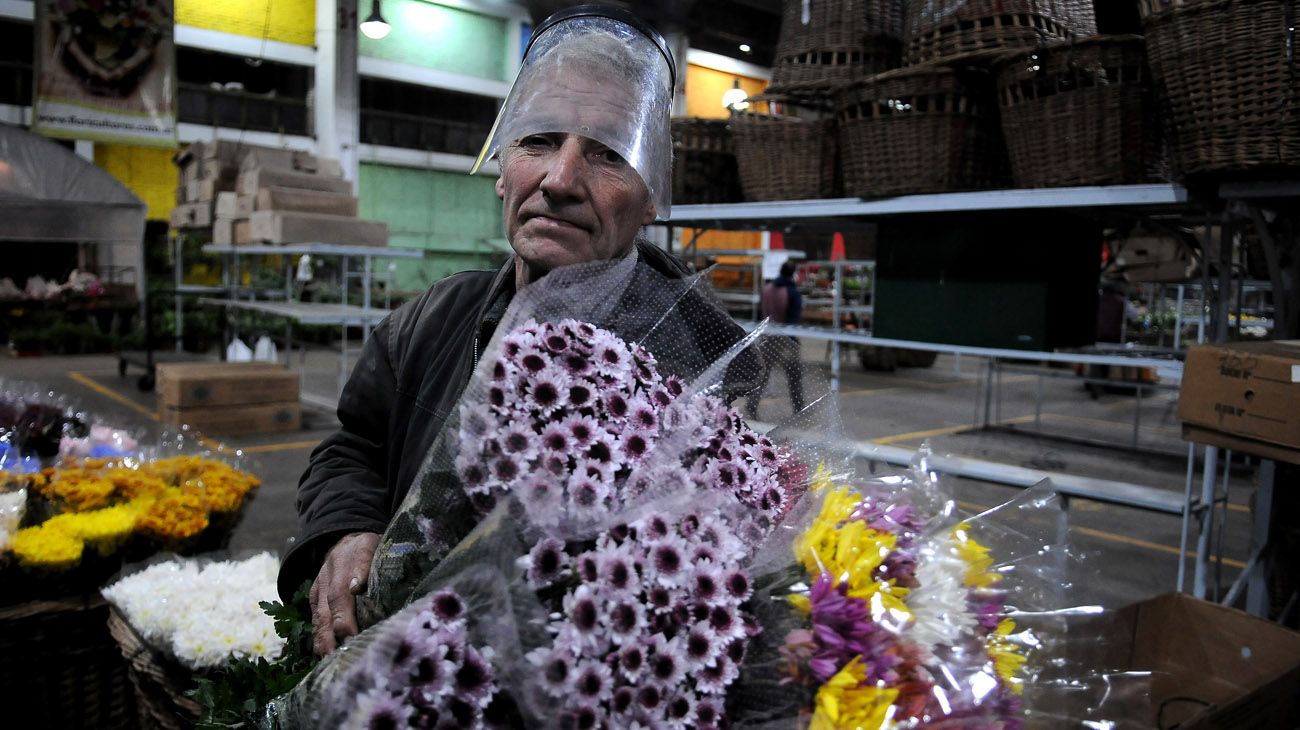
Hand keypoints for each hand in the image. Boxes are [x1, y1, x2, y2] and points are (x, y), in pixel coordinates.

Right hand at [310, 531, 379, 655]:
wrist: (345, 538)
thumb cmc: (365, 546)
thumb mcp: (370, 547)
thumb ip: (364, 566)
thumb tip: (356, 586)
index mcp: (340, 571)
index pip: (340, 600)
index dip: (345, 622)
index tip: (352, 639)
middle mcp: (325, 583)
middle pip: (326, 615)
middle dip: (330, 640)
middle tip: (336, 661)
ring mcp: (318, 592)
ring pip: (318, 620)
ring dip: (322, 642)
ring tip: (327, 664)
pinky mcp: (315, 598)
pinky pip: (315, 620)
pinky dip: (318, 637)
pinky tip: (323, 656)